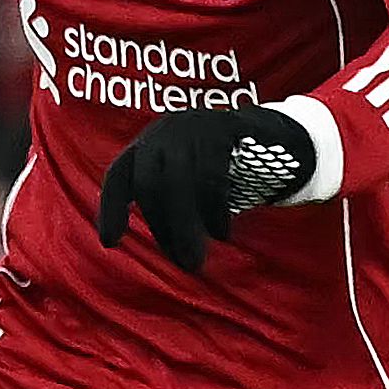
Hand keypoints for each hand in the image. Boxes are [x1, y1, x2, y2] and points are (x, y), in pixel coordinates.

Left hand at [92, 102, 308, 271]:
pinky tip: (220, 232)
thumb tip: (172, 251)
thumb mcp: (191, 185)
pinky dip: (213, 209)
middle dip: (163, 227)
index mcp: (151, 144)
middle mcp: (166, 130)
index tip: (111, 242)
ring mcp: (194, 125)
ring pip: (179, 180)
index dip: (112, 208)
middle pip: (149, 182)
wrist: (278, 137)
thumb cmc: (228, 171)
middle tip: (183, 263)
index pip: (120, 175)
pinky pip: (211, 173)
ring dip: (187, 225)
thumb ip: (174, 208)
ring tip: (197, 259)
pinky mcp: (224, 126)